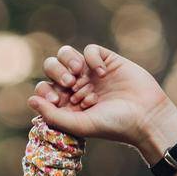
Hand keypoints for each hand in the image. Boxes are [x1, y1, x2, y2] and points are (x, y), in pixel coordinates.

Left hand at [29, 44, 176, 158]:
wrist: (146, 115)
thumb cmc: (114, 125)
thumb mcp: (80, 124)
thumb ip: (53, 115)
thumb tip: (30, 100)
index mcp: (68, 103)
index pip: (45, 89)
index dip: (45, 91)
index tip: (57, 100)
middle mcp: (77, 86)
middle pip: (52, 67)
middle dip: (56, 72)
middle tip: (69, 84)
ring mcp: (91, 72)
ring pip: (66, 55)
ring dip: (67, 61)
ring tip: (79, 74)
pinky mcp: (107, 60)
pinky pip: (90, 50)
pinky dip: (91, 57)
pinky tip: (101, 72)